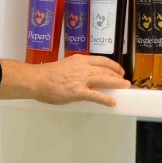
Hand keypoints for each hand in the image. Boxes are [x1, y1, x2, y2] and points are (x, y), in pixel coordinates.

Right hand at [0, 55, 128, 106]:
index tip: (118, 70)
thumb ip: (76, 69)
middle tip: (125, 81)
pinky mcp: (79, 92)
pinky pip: (96, 96)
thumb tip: (83, 77)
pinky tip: (113, 102)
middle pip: (106, 70)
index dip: (113, 66)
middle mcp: (84, 67)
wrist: (36, 80)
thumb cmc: (46, 74)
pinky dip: (106, 99)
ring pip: (105, 80)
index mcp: (80, 60)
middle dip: (118, 75)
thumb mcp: (65, 66)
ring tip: (125, 87)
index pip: (102, 61)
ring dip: (117, 84)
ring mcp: (82, 80)